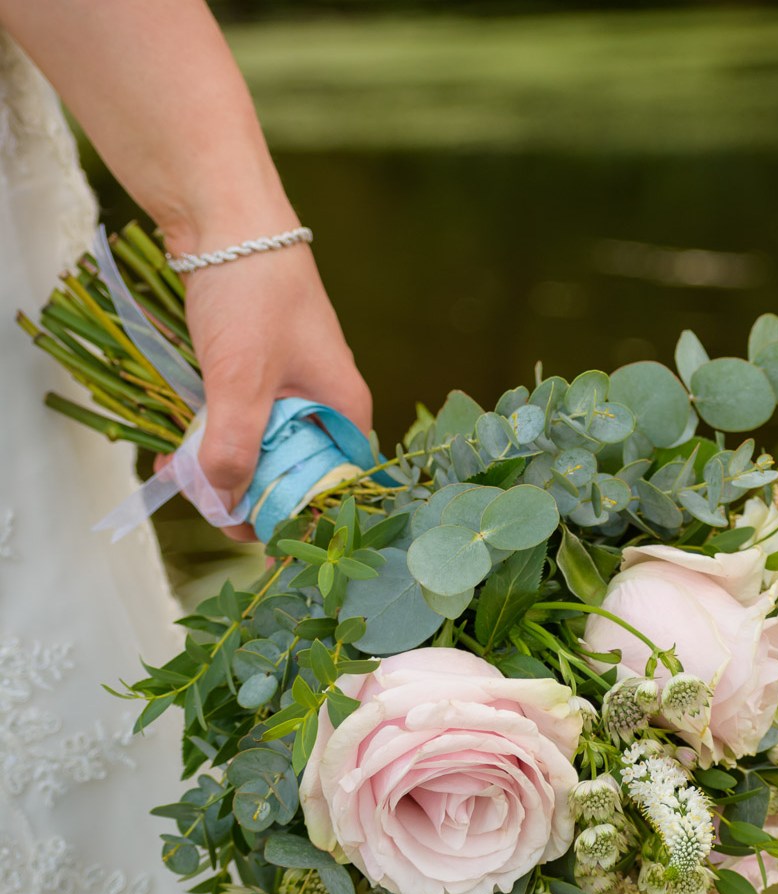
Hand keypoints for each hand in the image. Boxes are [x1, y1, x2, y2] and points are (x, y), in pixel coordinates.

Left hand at [161, 244, 371, 541]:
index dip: (300, 517)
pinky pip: (240, 423)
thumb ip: (234, 448)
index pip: (336, 486)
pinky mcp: (258, 376)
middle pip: (296, 473)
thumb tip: (223, 505)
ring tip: (176, 475)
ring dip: (221, 469)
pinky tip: (175, 450)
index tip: (255, 535)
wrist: (225, 217)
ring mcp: (291, 390)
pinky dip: (210, 439)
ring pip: (262, 449)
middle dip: (249, 494)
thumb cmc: (253, 296)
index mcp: (345, 412)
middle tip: (204, 504)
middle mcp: (325, 406)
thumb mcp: (242, 382)